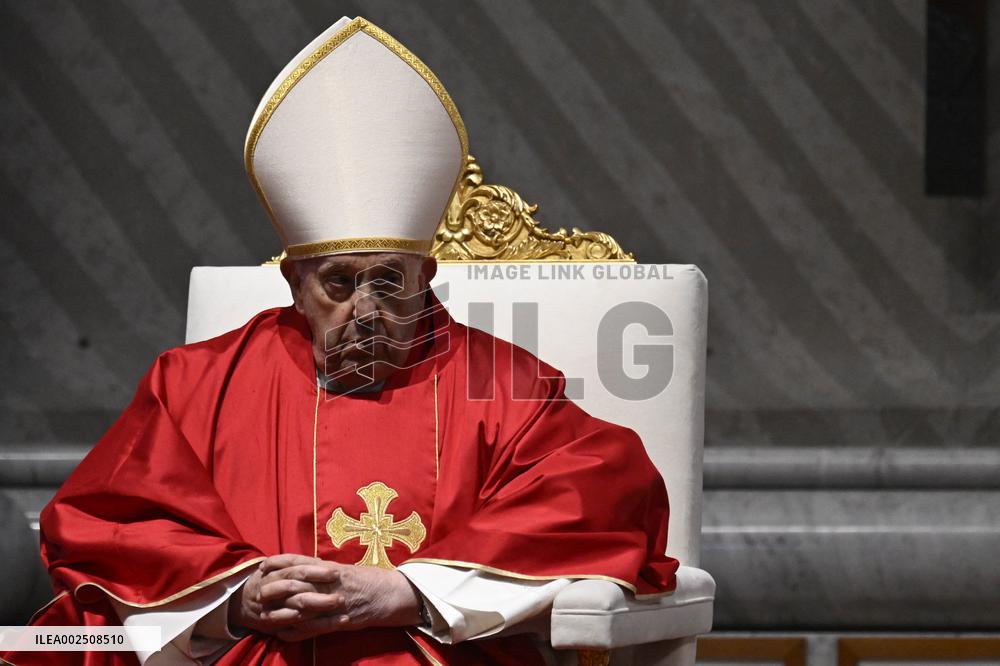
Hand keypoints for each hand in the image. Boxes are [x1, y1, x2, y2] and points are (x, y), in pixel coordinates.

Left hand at [236, 554, 422, 641]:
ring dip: (281, 613)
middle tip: (257, 593)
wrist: (393, 594)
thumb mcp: (347, 569)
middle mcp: (331, 583)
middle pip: (296, 584)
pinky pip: (314, 627)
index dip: (280, 562)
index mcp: (332, 568)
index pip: (301, 561)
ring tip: (263, 616)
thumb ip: (327, 570)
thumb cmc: (371, 580)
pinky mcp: (340, 620)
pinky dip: (296, 632)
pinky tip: (282, 634)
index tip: (263, 564)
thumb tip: (308, 569)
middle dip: (275, 589)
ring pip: (302, 607)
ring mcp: (335, 602)